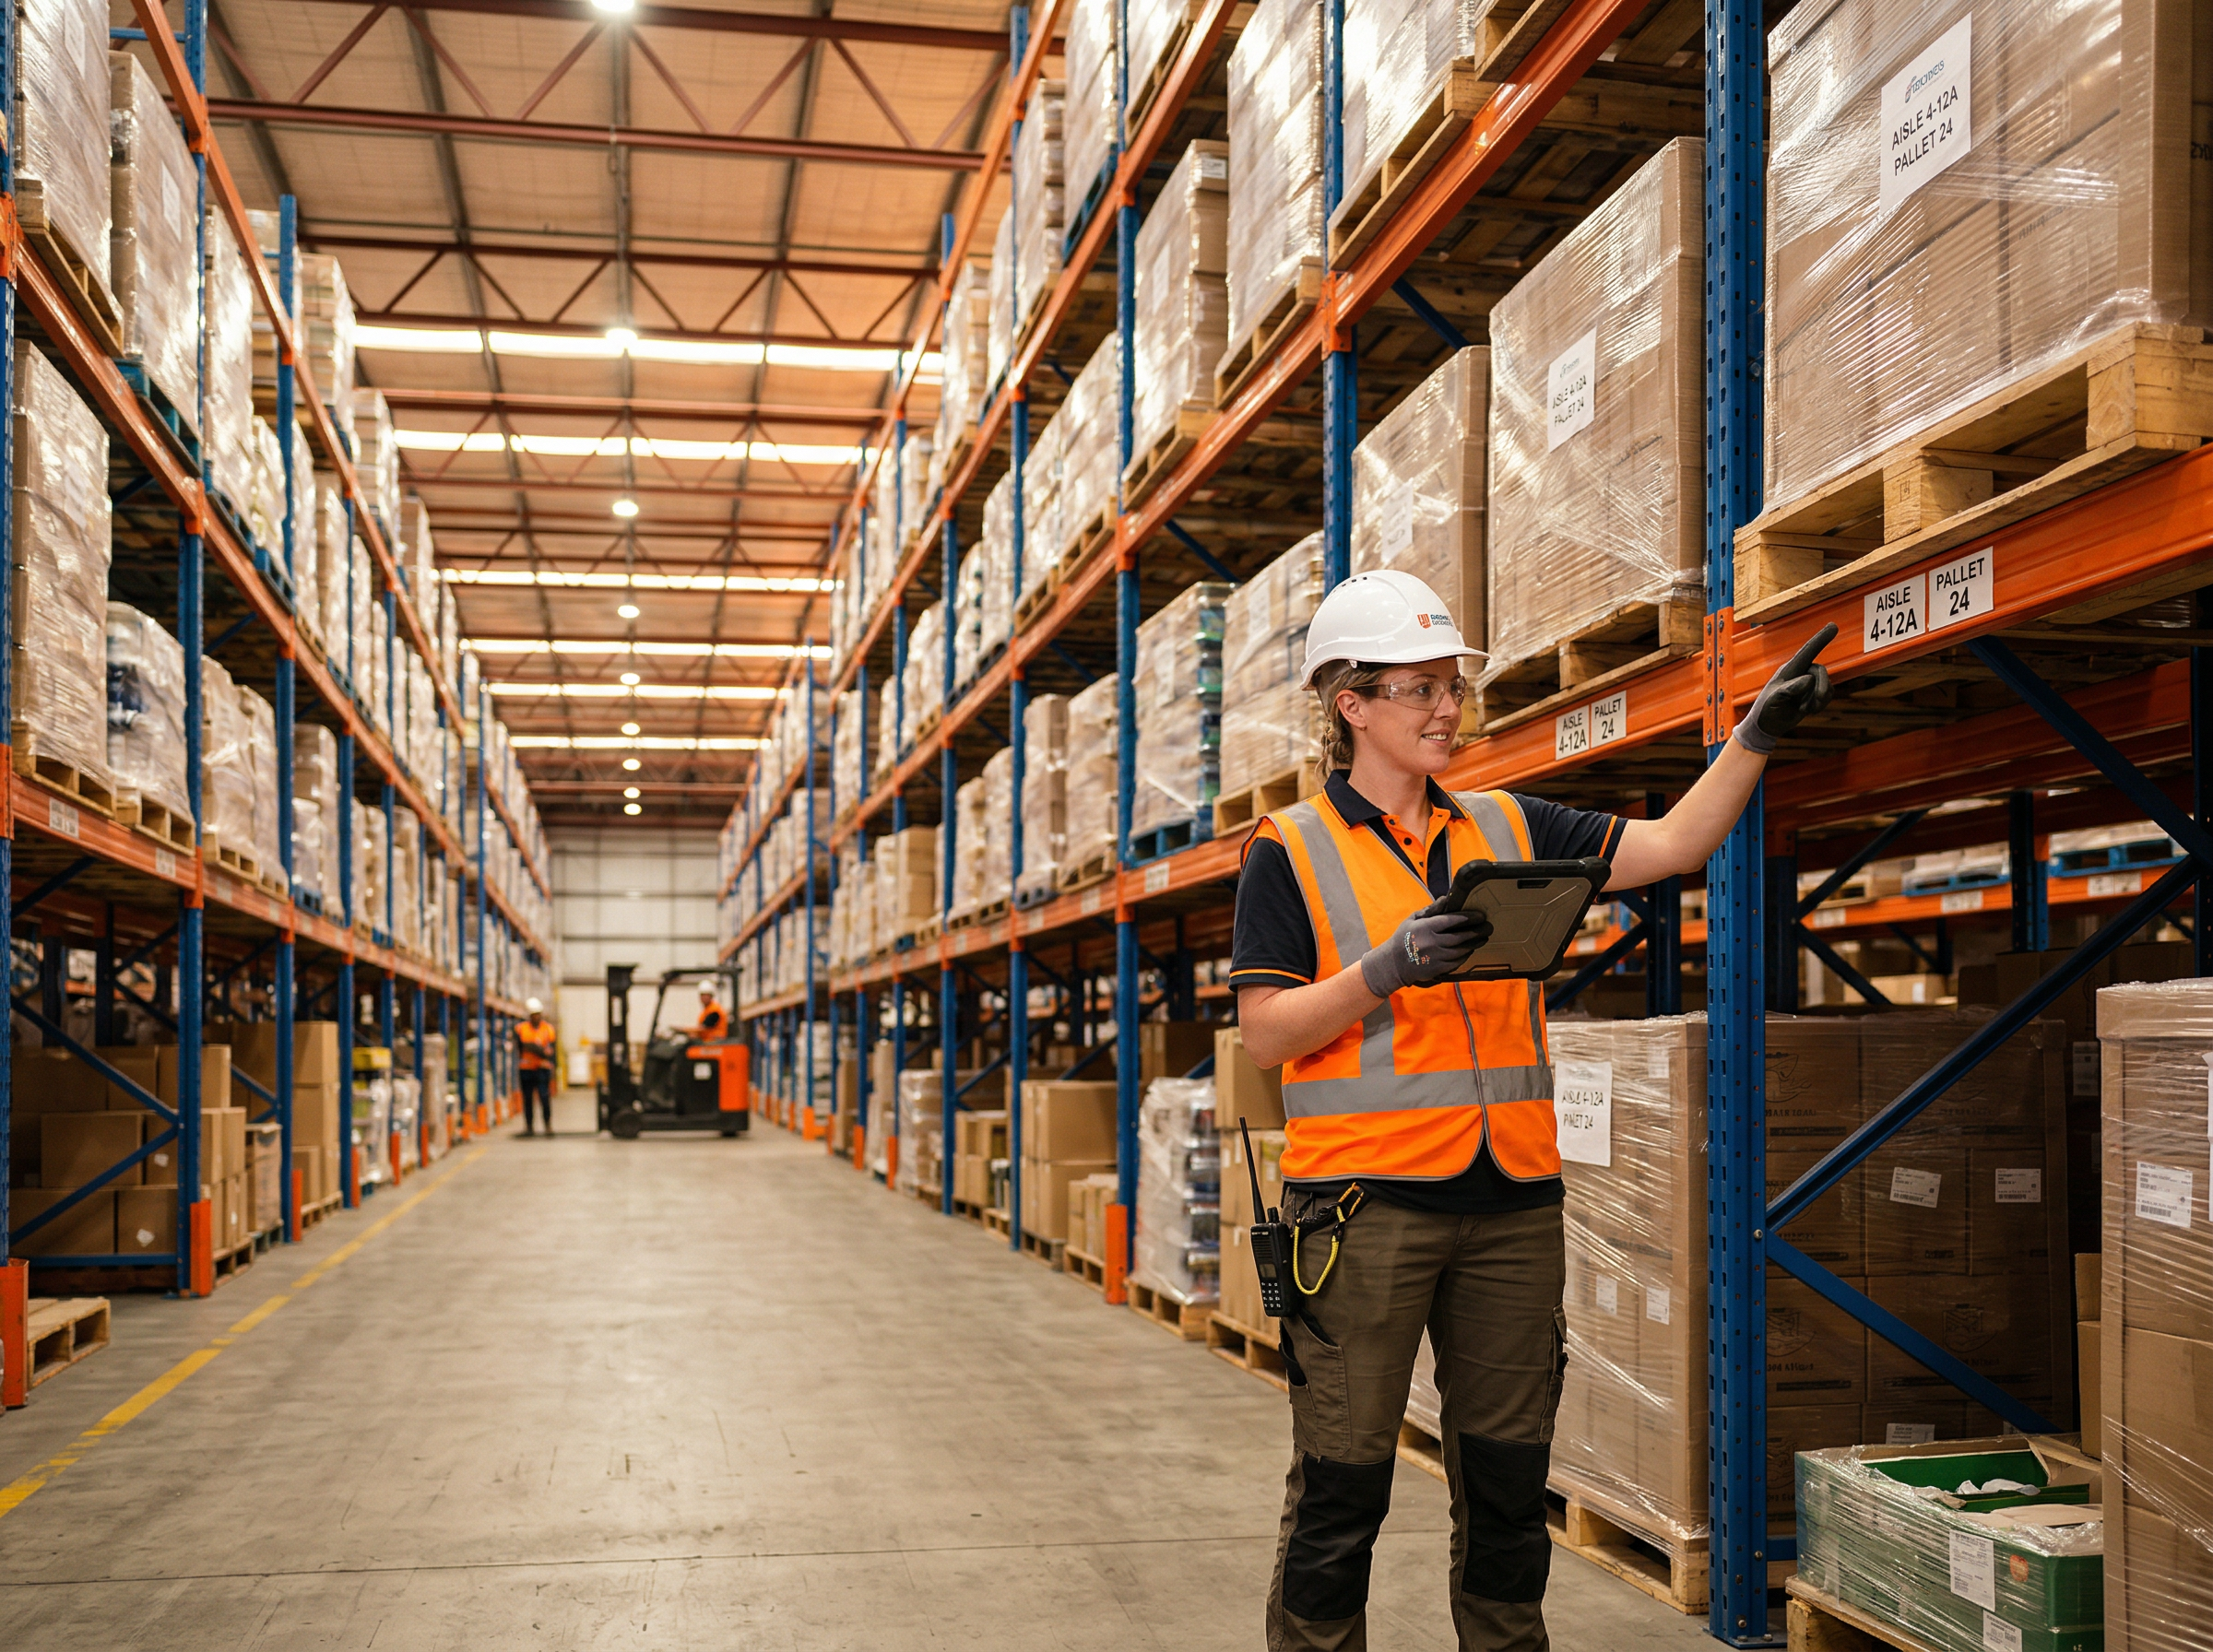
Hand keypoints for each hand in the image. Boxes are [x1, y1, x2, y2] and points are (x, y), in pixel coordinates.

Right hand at [1359, 893, 1493, 996]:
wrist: (1393, 964)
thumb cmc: (1403, 938)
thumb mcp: (1412, 920)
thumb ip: (1430, 910)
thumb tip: (1445, 899)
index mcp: (1425, 927)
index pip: (1451, 920)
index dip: (1467, 917)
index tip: (1479, 915)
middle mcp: (1432, 942)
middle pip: (1460, 936)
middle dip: (1476, 931)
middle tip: (1488, 927)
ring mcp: (1436, 957)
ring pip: (1461, 950)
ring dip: (1474, 944)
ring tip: (1483, 938)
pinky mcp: (1438, 969)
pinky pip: (1456, 962)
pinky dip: (1465, 956)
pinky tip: (1470, 950)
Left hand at [1733, 623, 1836, 753]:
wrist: (1767, 725)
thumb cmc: (1765, 710)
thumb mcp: (1773, 700)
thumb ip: (1789, 689)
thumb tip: (1808, 679)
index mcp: (1788, 670)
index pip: (1807, 651)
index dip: (1820, 639)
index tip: (1833, 626)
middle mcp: (1799, 673)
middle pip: (1820, 671)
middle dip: (1821, 687)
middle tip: (1814, 705)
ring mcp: (1807, 683)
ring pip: (1826, 684)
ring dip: (1818, 699)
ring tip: (1804, 710)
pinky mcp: (1813, 693)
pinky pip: (1828, 694)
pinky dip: (1821, 704)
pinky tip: (1808, 710)